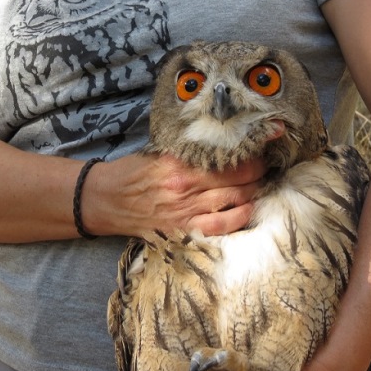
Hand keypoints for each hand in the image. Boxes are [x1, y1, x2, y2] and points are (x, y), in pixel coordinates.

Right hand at [85, 152, 269, 237]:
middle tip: (265, 164)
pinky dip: (239, 218)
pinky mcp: (183, 230)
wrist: (103, 200)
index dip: (254, 148)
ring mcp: (185, 211)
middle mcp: (186, 186)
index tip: (267, 140)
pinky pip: (221, 227)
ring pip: (236, 200)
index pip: (229, 154)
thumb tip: (223, 140)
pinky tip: (247, 209)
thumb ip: (188, 149)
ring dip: (254, 192)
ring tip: (260, 185)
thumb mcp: (158, 151)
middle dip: (259, 170)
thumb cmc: (130, 172)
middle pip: (240, 177)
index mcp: (179, 162)